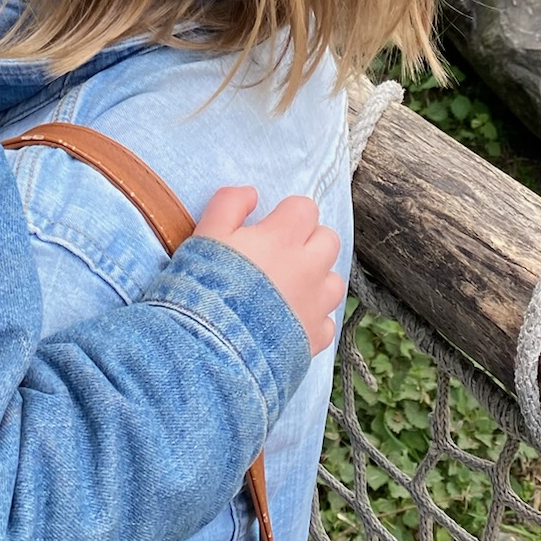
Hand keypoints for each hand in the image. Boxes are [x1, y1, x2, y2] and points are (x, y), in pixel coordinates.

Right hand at [193, 190, 344, 355]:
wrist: (213, 347)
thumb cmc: (206, 286)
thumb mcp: (206, 234)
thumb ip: (229, 204)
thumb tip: (251, 193)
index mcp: (283, 237)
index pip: (305, 208)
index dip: (287, 214)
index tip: (269, 226)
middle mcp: (308, 268)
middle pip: (328, 239)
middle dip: (309, 241)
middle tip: (280, 253)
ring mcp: (316, 304)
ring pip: (334, 281)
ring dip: (317, 279)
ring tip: (288, 287)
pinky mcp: (316, 337)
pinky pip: (327, 321)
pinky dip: (313, 317)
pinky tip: (288, 321)